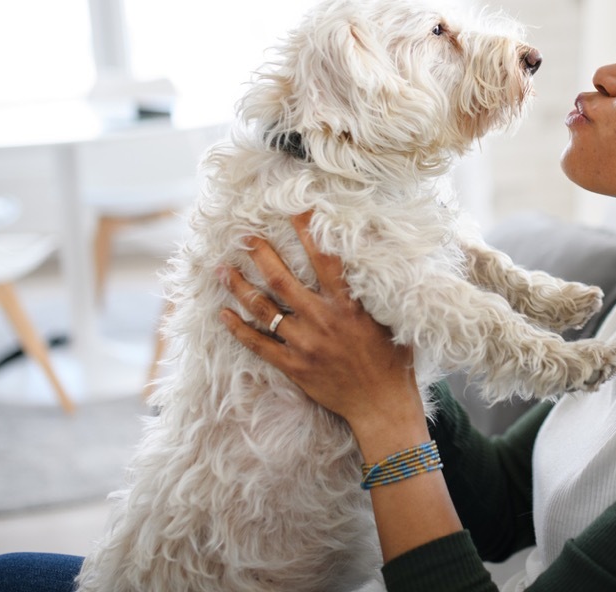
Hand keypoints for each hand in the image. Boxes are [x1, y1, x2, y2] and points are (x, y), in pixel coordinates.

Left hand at [218, 212, 422, 440]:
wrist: (381, 405)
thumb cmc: (393, 362)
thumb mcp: (390, 320)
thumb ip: (373, 294)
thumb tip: (369, 263)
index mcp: (348, 305)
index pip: (324, 258)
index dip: (308, 231)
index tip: (293, 209)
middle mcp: (322, 320)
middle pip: (281, 279)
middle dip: (260, 254)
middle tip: (243, 235)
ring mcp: (304, 344)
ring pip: (264, 309)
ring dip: (240, 287)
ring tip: (222, 269)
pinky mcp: (293, 366)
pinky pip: (258, 345)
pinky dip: (238, 329)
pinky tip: (223, 315)